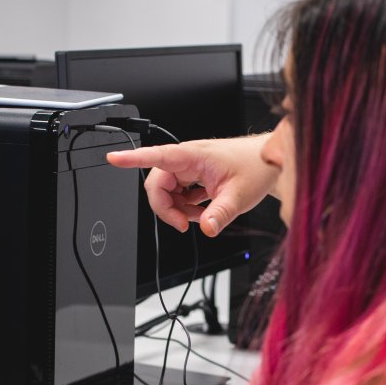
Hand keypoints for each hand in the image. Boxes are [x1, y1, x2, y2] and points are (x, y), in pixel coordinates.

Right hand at [106, 132, 276, 236]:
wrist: (271, 161)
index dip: (133, 158)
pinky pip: (179, 194)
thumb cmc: (257, 166)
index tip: (113, 159)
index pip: (157, 156)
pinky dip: (187, 207)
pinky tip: (204, 211)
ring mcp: (191, 168)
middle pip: (157, 184)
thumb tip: (207, 228)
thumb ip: (220, 214)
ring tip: (202, 216)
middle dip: (166, 207)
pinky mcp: (195, 176)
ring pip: (168, 191)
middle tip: (184, 224)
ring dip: (179, 209)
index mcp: (193, 156)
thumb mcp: (240, 195)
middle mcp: (188, 159)